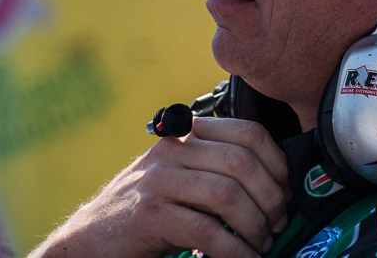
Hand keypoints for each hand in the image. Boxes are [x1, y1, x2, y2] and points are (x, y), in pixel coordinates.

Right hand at [29, 118, 290, 257]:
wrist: (90, 239)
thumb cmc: (147, 211)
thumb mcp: (183, 177)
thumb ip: (217, 168)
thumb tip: (277, 182)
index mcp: (187, 133)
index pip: (248, 132)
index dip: (277, 162)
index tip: (286, 190)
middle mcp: (173, 149)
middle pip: (242, 162)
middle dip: (271, 197)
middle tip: (277, 223)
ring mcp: (158, 180)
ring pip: (227, 194)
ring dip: (255, 225)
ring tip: (261, 243)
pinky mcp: (149, 215)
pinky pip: (206, 230)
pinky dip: (234, 249)